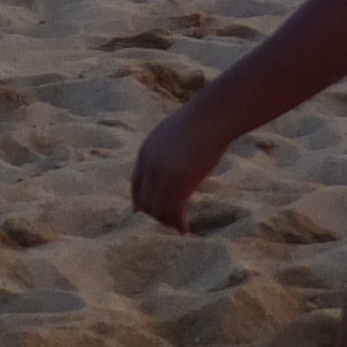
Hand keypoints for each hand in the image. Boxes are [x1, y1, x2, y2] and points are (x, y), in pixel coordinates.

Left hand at [129, 103, 228, 232]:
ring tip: (179, 226)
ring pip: (157, 211)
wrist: (211, 118)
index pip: (136, 184)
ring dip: (168, 221)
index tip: (142, 212)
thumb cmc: (202, 122)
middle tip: (170, 221)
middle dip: (155, 214)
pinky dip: (178, 223)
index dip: (140, 200)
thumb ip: (169, 150)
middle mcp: (149, 166)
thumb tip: (178, 159)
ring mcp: (162, 176)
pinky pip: (173, 213)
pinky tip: (186, 229)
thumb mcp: (176, 134)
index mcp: (146, 152)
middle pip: (144, 201)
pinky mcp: (177, 185)